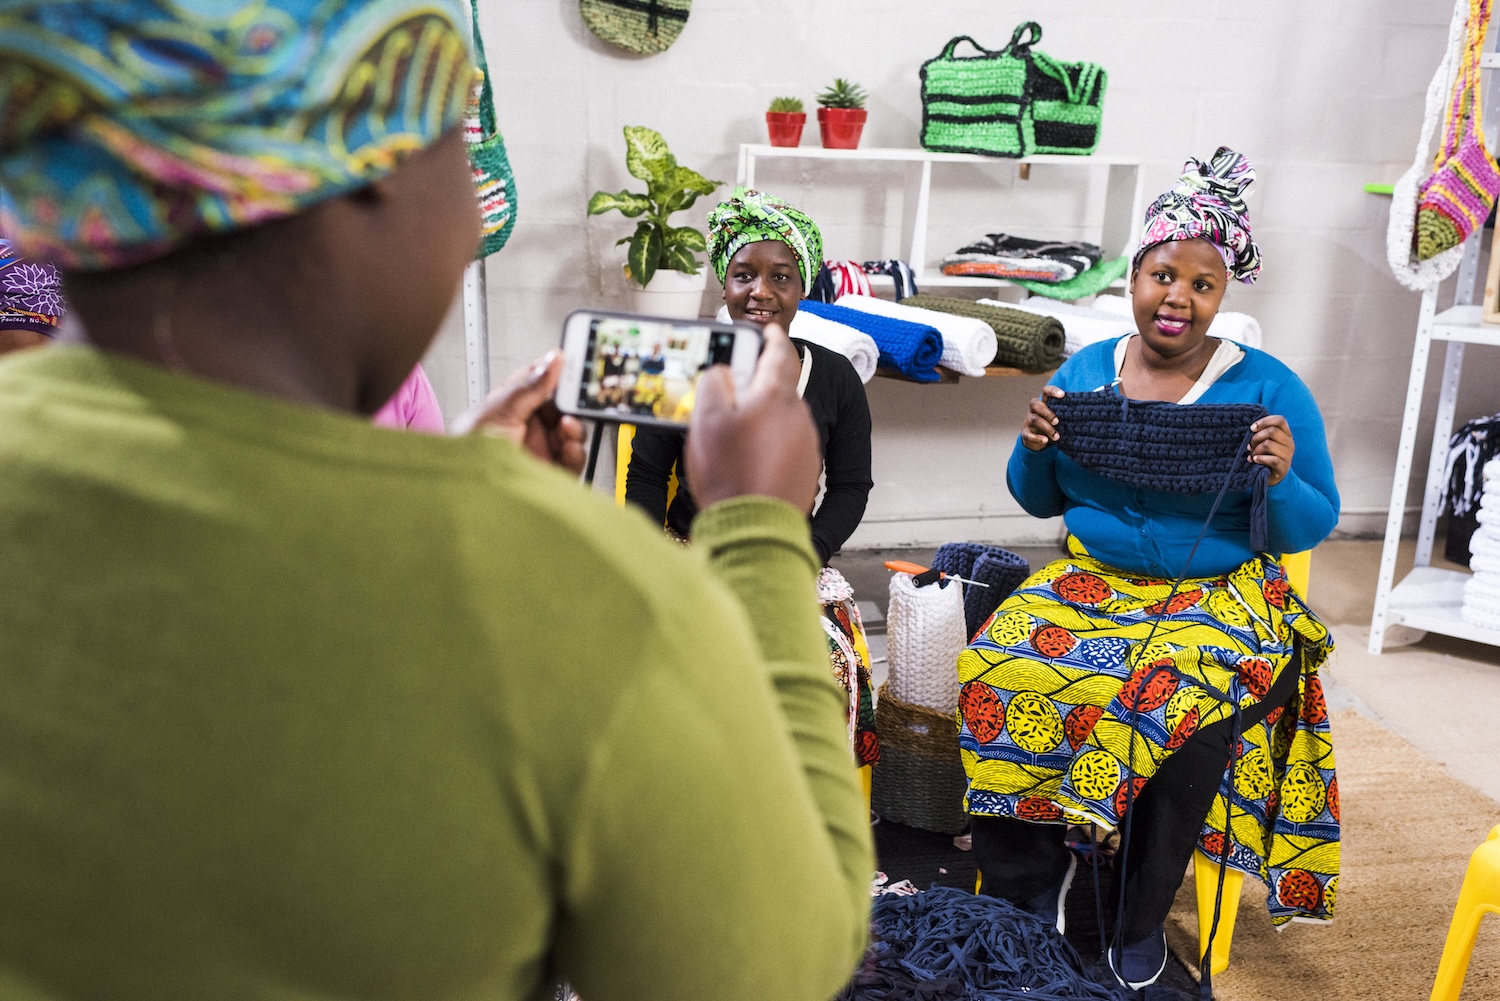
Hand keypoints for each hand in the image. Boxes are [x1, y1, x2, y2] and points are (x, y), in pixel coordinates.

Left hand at [452, 350, 587, 473]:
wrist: (467, 492)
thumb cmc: (466, 453)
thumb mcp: (499, 412)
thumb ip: (528, 387)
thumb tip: (551, 360)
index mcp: (512, 405)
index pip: (541, 381)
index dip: (558, 373)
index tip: (572, 366)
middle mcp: (528, 427)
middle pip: (562, 408)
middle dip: (571, 403)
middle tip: (573, 401)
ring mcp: (540, 450)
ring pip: (571, 433)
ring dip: (574, 428)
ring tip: (567, 426)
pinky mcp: (551, 473)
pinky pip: (574, 460)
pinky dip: (576, 452)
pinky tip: (569, 447)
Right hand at [685, 323, 819, 511]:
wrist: (755, 528)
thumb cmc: (731, 474)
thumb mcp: (706, 418)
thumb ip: (714, 382)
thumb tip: (724, 371)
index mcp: (775, 395)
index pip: (779, 351)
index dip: (771, 337)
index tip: (768, 331)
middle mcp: (798, 414)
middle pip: (778, 386)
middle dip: (758, 385)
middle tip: (731, 393)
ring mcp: (805, 442)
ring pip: (781, 417)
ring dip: (762, 418)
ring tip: (733, 438)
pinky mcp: (805, 467)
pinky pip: (786, 444)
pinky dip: (768, 444)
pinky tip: (748, 461)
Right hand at [1021, 385, 1064, 450]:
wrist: (1037, 441)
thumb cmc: (1052, 426)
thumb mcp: (1058, 417)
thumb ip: (1067, 412)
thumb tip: (1087, 409)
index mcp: (1044, 403)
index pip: (1045, 391)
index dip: (1053, 391)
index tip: (1063, 395)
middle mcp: (1034, 410)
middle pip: (1036, 404)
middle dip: (1047, 412)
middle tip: (1057, 421)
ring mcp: (1028, 421)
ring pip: (1035, 420)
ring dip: (1047, 428)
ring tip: (1057, 437)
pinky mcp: (1026, 433)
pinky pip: (1029, 434)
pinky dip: (1037, 438)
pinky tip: (1045, 441)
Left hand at [1248, 415, 1294, 485]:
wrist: (1272, 476)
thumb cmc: (1267, 455)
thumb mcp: (1266, 442)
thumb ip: (1262, 433)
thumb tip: (1252, 428)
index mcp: (1286, 434)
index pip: (1280, 420)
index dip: (1264, 421)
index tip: (1252, 428)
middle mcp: (1289, 443)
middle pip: (1272, 431)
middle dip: (1256, 438)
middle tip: (1249, 446)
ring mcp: (1288, 455)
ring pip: (1268, 444)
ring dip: (1256, 450)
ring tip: (1252, 455)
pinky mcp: (1283, 467)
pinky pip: (1271, 459)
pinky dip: (1260, 459)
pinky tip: (1255, 460)